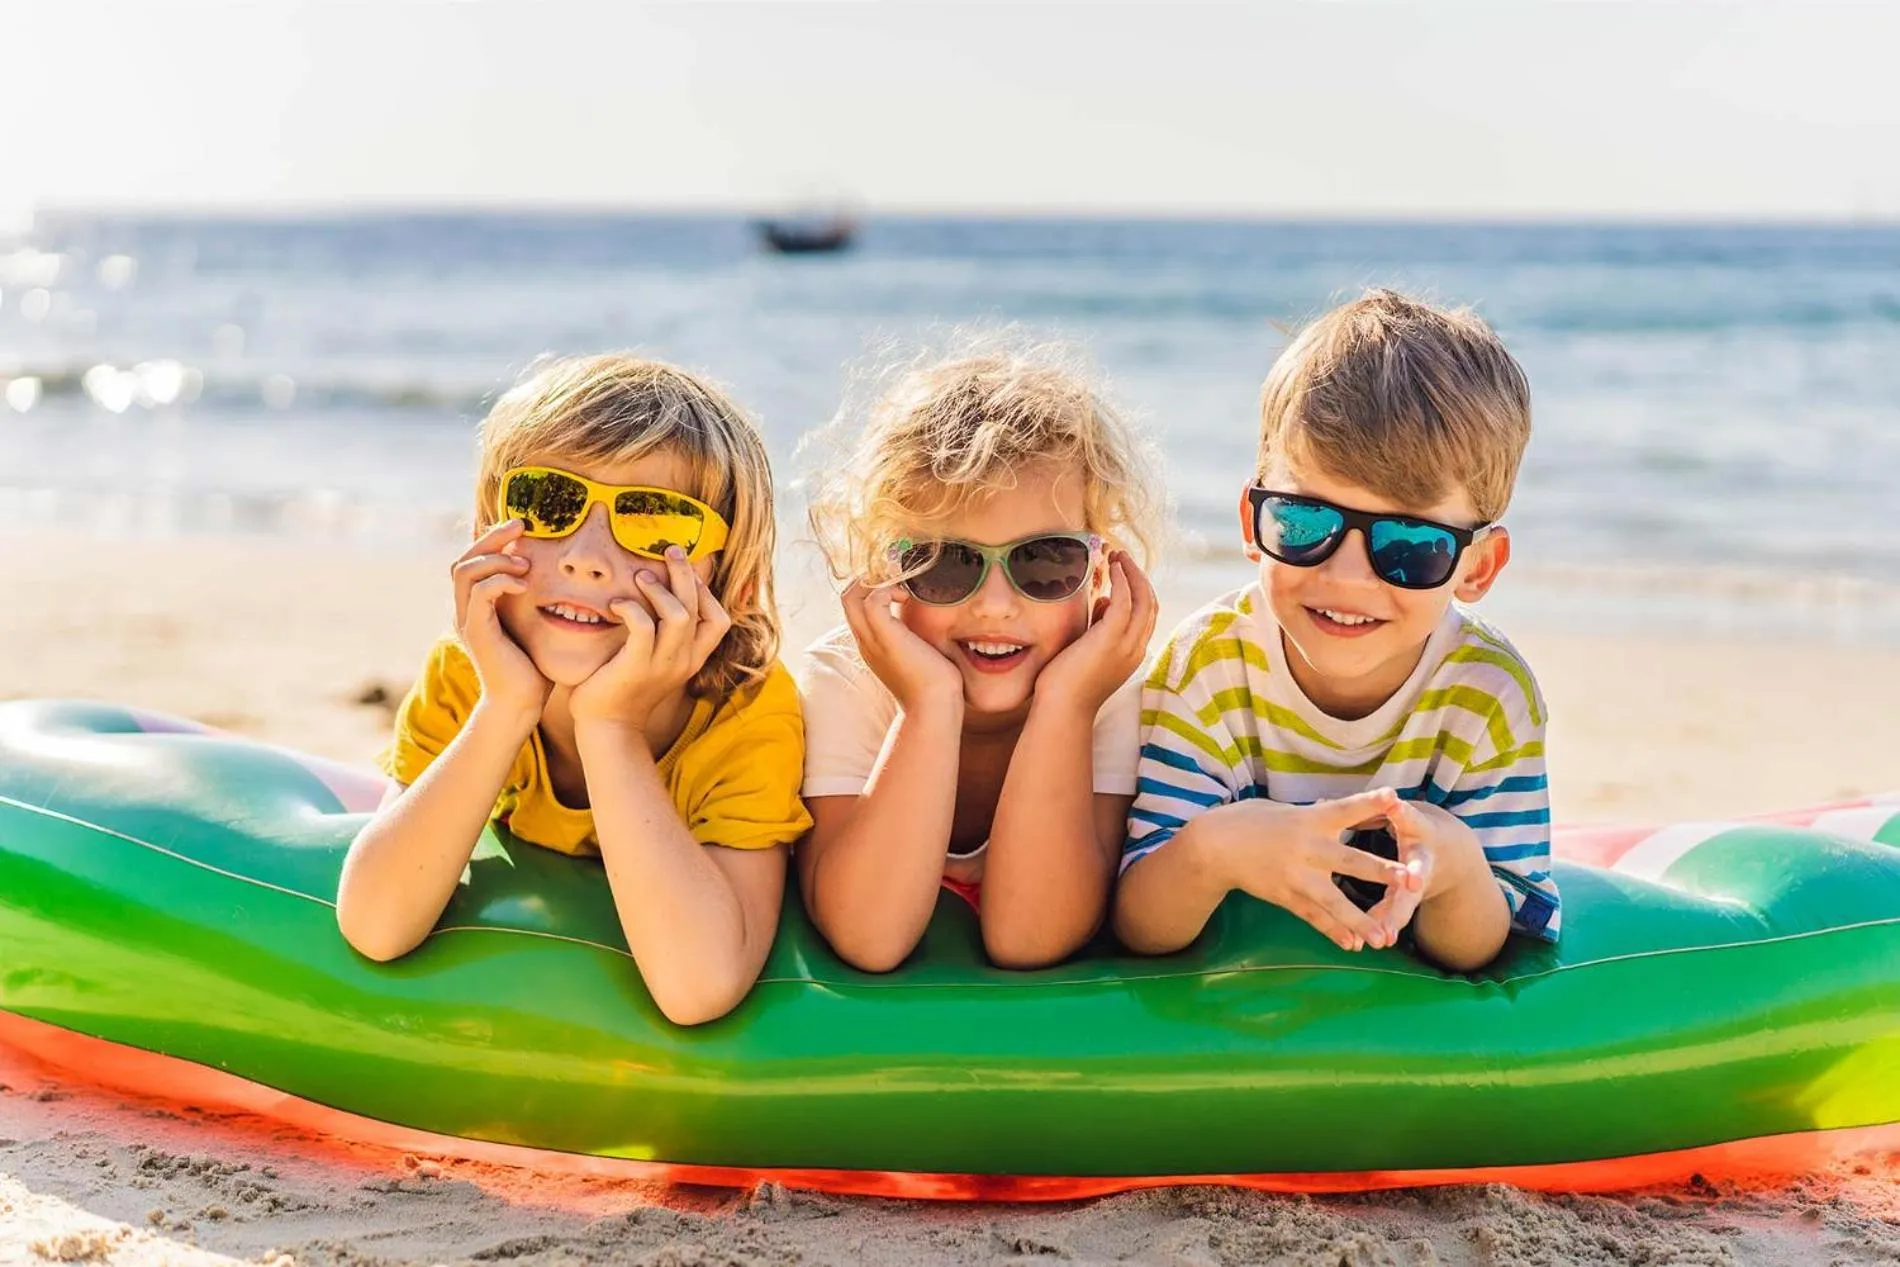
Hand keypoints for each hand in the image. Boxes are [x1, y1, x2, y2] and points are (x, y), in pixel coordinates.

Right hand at [452, 519, 549, 719]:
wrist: (521, 705)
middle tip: (522, 525)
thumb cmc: (533, 668)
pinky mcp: (476, 632)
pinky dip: (501, 581)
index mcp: (476, 607)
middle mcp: (465, 610)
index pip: (473, 560)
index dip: (493, 539)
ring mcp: (467, 621)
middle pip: (464, 558)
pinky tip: (525, 584)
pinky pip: (480, 594)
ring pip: (465, 571)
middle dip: (492, 537)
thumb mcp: (534, 625)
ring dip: (496, 558)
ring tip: (527, 562)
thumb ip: (533, 600)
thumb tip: (556, 575)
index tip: (523, 526)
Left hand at [570, 547, 730, 728]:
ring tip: (640, 576)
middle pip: (699, 607)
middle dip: (686, 573)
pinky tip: (616, 604)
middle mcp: (684, 661)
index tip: (687, 574)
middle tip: (670, 549)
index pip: (719, 620)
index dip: (707, 592)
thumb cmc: (624, 689)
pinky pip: (644, 627)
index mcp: (692, 659)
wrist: (608, 728)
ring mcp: (663, 664)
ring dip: (661, 590)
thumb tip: (657, 601)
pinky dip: (632, 608)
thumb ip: (661, 637)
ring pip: (679, 615)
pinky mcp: (636, 666)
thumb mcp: (654, 662)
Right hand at [840, 579, 962, 713]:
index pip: (855, 605)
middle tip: (897, 581)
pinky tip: (907, 598)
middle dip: (869, 579)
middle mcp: (865, 640)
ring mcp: (872, 639)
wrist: (933, 709)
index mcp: (871, 644)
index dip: (872, 588)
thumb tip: (931, 629)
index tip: (899, 587)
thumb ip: (914, 640)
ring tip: (902, 589)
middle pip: (846, 596)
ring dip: (877, 581)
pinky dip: (888, 589)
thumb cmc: (933, 687)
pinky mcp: (886, 638)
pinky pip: (873, 600)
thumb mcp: (918, 657)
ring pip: (851, 594)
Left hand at [1034, 550, 1157, 712]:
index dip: (1138, 589)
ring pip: (1143, 599)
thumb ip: (1099, 626)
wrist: (1061, 709)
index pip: (1146, 615)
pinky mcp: (1111, 639)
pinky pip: (1125, 600)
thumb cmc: (1066, 684)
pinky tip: (1113, 566)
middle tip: (1122, 556)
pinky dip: (1123, 580)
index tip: (1122, 571)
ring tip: (1118, 555)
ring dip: (1132, 573)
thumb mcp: (1088, 650)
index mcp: (1131, 653)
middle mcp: (1135, 648)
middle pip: (1151, 603)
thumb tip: (1102, 600)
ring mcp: (1126, 645)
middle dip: (1139, 576)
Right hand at [1207, 788, 1413, 951]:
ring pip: (1334, 901)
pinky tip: (1351, 944)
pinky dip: (1332, 931)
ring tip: (1384, 937)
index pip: (1345, 809)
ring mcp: (1296, 876)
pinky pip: (1313, 917)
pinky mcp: (1285, 896)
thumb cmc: (1250, 821)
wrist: (1214, 847)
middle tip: (1410, 879)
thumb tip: (1337, 809)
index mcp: (1308, 820)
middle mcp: (1306, 848)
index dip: (1370, 803)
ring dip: (1361, 920)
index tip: (1395, 797)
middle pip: (1350, 861)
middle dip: (1382, 872)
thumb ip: (1315, 815)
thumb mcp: (1285, 810)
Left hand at [1362, 798, 1461, 945]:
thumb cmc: (1414, 827)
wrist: (1450, 855)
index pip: (1412, 819)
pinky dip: (1381, 928)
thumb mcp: (1402, 812)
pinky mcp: (1409, 898)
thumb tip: (1342, 795)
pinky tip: (1360, 944)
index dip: (1404, 813)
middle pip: (1418, 867)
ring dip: (1395, 917)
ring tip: (1385, 937)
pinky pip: (1393, 915)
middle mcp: (1423, 857)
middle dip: (1415, 876)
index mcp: (1419, 829)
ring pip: (1406, 901)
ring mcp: (1418, 881)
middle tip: (1414, 882)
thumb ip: (1379, 805)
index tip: (1397, 807)